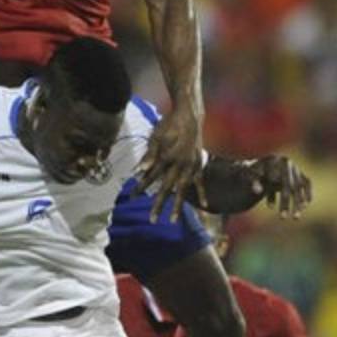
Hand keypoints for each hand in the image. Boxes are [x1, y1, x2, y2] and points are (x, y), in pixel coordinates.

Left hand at [135, 106, 204, 222]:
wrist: (190, 116)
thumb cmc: (169, 125)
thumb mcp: (155, 137)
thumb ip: (148, 156)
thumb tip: (137, 172)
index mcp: (167, 157)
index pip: (151, 177)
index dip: (140, 187)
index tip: (132, 198)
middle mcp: (180, 164)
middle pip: (167, 188)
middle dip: (158, 205)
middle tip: (152, 221)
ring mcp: (191, 165)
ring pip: (183, 189)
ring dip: (177, 205)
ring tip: (173, 220)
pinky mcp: (199, 163)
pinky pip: (201, 181)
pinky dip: (202, 193)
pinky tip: (204, 205)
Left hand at [245, 155, 311, 218]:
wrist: (262, 166)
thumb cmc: (253, 172)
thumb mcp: (249, 175)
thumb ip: (253, 182)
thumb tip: (257, 191)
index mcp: (273, 160)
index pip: (273, 179)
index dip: (272, 194)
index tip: (269, 207)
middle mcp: (286, 163)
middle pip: (287, 185)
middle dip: (286, 203)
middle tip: (282, 218)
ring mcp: (295, 168)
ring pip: (299, 187)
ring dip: (298, 203)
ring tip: (296, 218)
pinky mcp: (301, 173)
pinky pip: (307, 184)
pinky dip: (308, 194)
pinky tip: (305, 206)